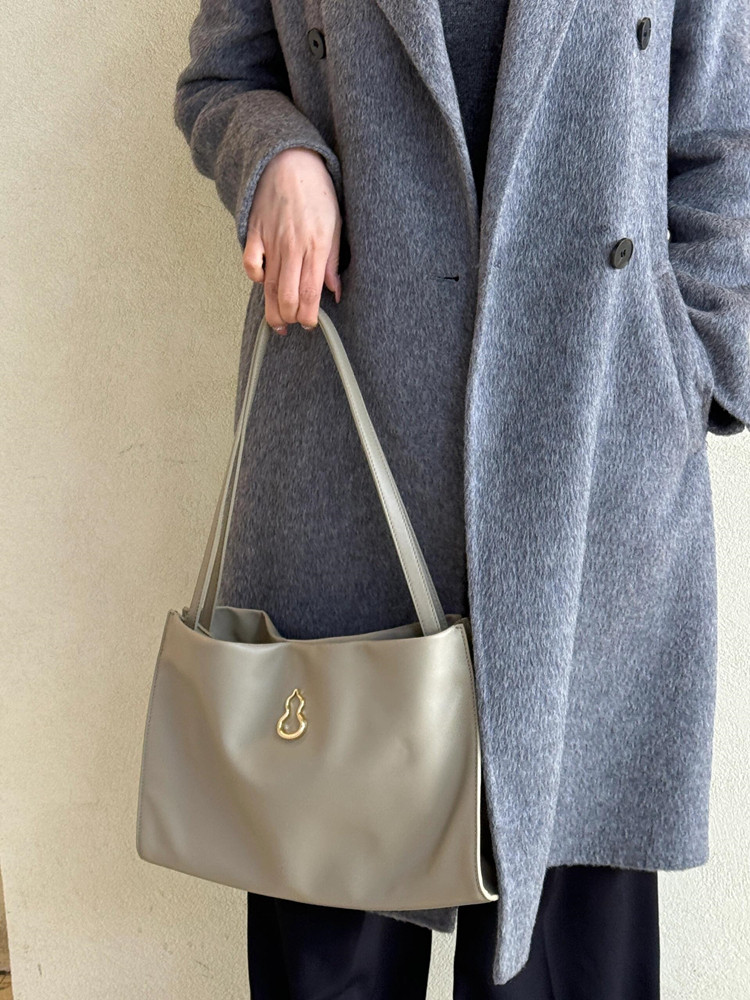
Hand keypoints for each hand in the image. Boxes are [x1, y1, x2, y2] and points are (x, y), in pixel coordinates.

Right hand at [243, 147, 342, 335]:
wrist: (289, 161)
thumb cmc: (317, 193)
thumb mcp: (335, 226)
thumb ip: (332, 262)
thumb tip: (335, 291)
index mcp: (315, 247)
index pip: (309, 293)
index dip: (309, 315)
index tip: (310, 324)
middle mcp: (292, 248)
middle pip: (286, 295)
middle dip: (289, 317)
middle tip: (293, 324)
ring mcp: (271, 241)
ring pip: (269, 286)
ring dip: (272, 308)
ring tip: (278, 322)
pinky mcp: (255, 233)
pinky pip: (250, 263)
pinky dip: (255, 277)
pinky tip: (262, 283)